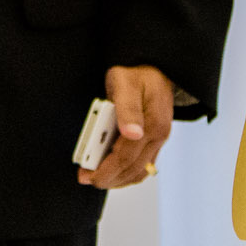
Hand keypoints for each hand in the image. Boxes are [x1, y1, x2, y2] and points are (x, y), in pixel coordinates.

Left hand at [81, 64, 174, 188]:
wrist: (153, 66)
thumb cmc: (135, 73)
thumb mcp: (126, 84)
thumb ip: (128, 108)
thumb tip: (133, 134)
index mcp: (153, 125)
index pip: (126, 158)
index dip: (105, 171)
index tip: (87, 176)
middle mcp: (159, 135)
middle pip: (133, 169)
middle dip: (108, 178)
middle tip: (86, 178)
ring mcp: (159, 139)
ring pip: (140, 171)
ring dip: (118, 179)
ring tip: (97, 176)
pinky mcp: (155, 139)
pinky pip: (142, 164)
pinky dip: (125, 171)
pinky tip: (110, 169)